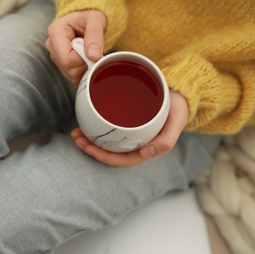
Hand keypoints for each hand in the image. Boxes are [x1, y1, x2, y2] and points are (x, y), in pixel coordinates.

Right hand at [45, 10, 106, 86]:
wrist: (87, 20)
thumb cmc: (90, 17)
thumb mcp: (96, 20)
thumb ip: (95, 35)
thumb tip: (93, 56)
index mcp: (55, 32)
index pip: (67, 60)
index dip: (83, 59)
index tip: (91, 50)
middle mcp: (51, 46)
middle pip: (68, 70)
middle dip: (85, 64)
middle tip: (91, 51)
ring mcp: (54, 56)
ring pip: (71, 76)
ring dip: (84, 68)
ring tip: (88, 53)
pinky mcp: (60, 64)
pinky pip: (72, 78)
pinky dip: (82, 72)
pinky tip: (85, 59)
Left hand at [71, 90, 188, 166]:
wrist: (179, 91)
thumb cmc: (178, 107)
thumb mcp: (177, 122)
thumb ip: (166, 140)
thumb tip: (146, 154)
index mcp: (146, 149)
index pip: (121, 159)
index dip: (103, 157)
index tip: (88, 147)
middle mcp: (135, 144)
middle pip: (110, 153)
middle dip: (91, 148)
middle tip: (76, 137)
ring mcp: (129, 134)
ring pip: (106, 143)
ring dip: (89, 140)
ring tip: (76, 132)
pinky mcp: (125, 123)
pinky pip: (108, 130)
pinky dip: (95, 129)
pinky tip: (85, 124)